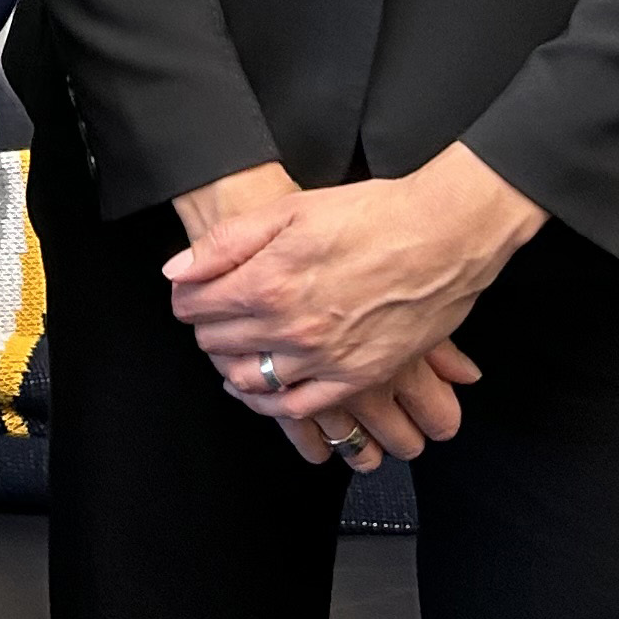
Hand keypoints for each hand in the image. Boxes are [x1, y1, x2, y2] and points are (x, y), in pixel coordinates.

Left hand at [167, 143, 539, 437]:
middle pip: (218, 343)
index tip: (192, 293)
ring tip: (235, 349)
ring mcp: (323, 360)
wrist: (441, 237)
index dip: (187, 298)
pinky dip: (271, 403)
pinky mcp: (355, 379)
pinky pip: (298, 408)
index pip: (196, 305)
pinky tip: (265, 389)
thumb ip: (227, 242)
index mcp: (267, 282)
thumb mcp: (290, 210)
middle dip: (207, 328)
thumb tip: (177, 270)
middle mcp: (289, 328)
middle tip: (212, 316)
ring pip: (251, 381)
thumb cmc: (370, 215)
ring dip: (232, 366)